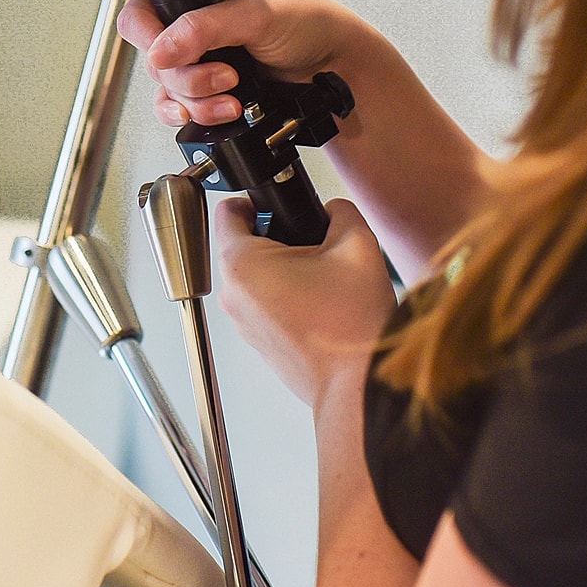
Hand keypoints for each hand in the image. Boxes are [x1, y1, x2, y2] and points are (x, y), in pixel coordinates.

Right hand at [116, 0, 356, 127]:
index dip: (151, 40)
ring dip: (196, 102)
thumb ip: (205, 27)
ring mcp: (196, 61)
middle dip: (189, 79)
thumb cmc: (306, 22)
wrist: (333, 66)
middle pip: (154, 62)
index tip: (173, 56)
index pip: (141, 15)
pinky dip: (197, 116)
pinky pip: (178, 110)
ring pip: (166, 91)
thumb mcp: (256, 15)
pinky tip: (221, 112)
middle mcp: (187, 27)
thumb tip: (161, 49)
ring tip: (232, 98)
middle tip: (225, 76)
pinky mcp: (206, 91)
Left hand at [214, 196, 394, 406]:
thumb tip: (333, 209)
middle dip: (277, 236)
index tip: (276, 203)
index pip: (228, 211)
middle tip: (312, 241)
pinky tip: (320, 301)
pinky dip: (286, 296)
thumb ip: (340, 211)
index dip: (254, 199)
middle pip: (242, 245)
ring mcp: (244, 324)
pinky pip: (264, 305)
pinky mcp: (260, 343)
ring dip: (284, 268)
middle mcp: (233, 295)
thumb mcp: (357, 246)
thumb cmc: (351, 328)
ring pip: (255, 277)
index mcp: (242, 265)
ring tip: (321, 274)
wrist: (359, 387)